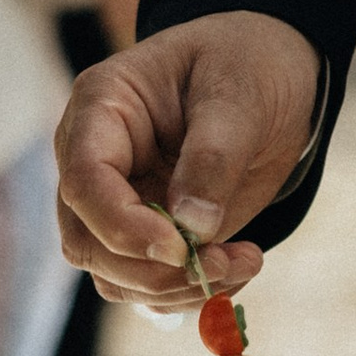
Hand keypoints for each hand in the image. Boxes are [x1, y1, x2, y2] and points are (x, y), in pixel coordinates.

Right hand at [55, 11, 321, 308]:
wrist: (272, 74)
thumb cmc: (247, 63)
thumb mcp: (240, 94)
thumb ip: (214, 157)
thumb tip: (191, 227)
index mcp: (101, 107)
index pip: (83, 179)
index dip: (122, 224)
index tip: (180, 247)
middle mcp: (94, 160)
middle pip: (88, 241)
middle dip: (153, 269)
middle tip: (224, 264)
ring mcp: (118, 201)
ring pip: (114, 274)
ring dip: (175, 288)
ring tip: (243, 263)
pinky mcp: (148, 232)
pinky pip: (148, 283)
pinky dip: (189, 292)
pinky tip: (236, 269)